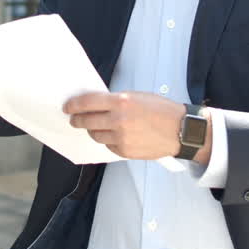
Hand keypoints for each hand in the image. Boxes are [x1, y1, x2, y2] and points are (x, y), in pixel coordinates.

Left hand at [63, 92, 187, 159]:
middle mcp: (119, 120)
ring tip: (98, 126)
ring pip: (95, 135)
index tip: (67, 107)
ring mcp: (121, 138)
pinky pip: (108, 146)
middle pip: (86, 121)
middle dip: (77, 120)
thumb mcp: (138, 96)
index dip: (73, 105)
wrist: (180, 130)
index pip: (87, 102)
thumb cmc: (161, 110)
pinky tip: (116, 135)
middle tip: (74, 119)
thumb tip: (95, 104)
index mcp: (121, 102)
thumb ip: (116, 100)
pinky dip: (108, 141)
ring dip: (93, 130)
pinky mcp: (125, 151)